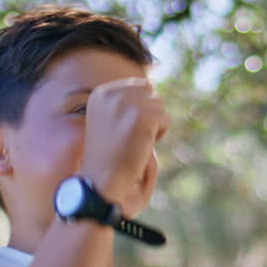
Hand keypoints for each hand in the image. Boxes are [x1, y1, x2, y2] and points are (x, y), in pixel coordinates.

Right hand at [79, 77, 168, 218]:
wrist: (103, 181)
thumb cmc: (110, 158)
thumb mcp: (111, 122)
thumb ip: (126, 103)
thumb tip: (151, 87)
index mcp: (101, 94)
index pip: (140, 85)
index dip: (143, 109)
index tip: (127, 130)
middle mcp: (111, 93)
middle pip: (151, 92)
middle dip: (149, 115)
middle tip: (132, 137)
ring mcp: (126, 103)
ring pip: (159, 105)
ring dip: (154, 125)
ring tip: (134, 142)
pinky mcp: (141, 116)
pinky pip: (165, 119)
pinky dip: (159, 135)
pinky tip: (141, 146)